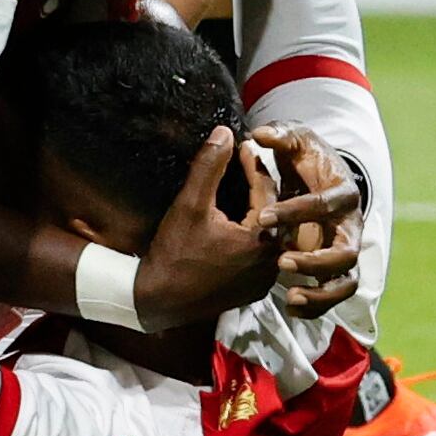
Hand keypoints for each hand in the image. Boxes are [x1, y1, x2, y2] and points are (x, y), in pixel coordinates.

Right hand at [134, 127, 282, 328]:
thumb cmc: (173, 253)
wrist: (159, 302)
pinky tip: (243, 223)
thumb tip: (224, 133)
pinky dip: (257, 236)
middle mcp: (272, 261)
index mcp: (262, 239)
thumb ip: (209, 168)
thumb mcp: (189, 205)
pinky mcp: (254, 289)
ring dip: (263, 211)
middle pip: (276, 213)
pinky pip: (264, 255)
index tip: (244, 146)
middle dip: (262, 187)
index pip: (267, 190)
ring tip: (248, 190)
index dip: (254, 165)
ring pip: (272, 235)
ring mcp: (265, 279)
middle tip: (250, 164)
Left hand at [250, 121, 362, 316]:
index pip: (325, 205)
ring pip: (345, 281)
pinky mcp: (335, 270)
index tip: (262, 217)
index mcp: (343, 193)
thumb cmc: (304, 156)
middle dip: (315, 259)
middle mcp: (351, 226)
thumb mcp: (294, 140)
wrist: (318, 175)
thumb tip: (258, 134)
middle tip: (280, 261)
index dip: (296, 212)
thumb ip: (280, 135)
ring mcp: (345, 250)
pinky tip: (291, 305)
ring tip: (289, 295)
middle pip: (346, 251)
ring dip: (321, 292)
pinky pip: (333, 294)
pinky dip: (316, 305)